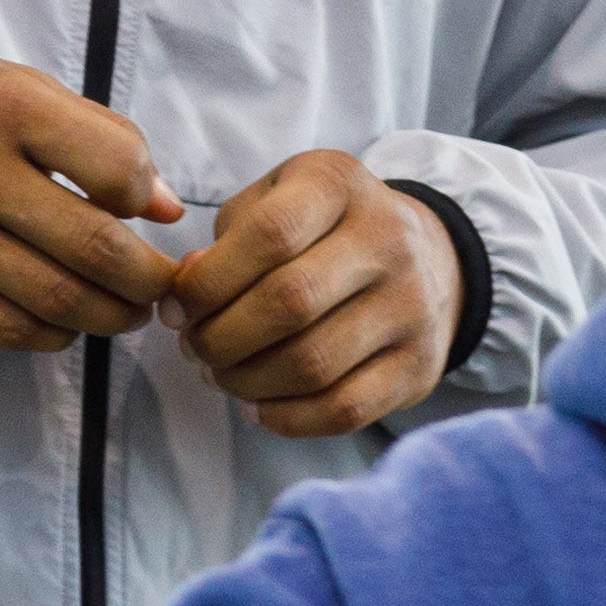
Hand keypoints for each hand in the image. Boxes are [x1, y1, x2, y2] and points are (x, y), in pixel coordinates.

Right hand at [0, 47, 184, 352]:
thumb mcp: (3, 83)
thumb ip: (92, 134)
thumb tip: (165, 205)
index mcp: (4, 106)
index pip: (116, 167)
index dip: (145, 194)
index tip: (143, 204)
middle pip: (96, 249)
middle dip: (148, 278)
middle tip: (162, 283)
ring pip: (59, 301)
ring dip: (113, 316)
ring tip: (128, 310)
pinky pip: (10, 330)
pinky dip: (56, 335)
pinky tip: (68, 320)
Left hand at [161, 151, 459, 439]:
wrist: (430, 257)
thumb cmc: (325, 229)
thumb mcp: (277, 201)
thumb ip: (228, 238)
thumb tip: (187, 291)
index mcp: (340, 186)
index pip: (269, 235)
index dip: (208, 282)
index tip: (176, 308)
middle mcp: (387, 241)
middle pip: (289, 303)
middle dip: (220, 338)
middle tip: (193, 348)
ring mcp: (411, 307)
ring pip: (312, 365)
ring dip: (245, 382)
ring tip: (219, 375)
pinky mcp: (418, 366)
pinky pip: (343, 410)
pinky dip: (285, 419)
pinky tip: (257, 405)